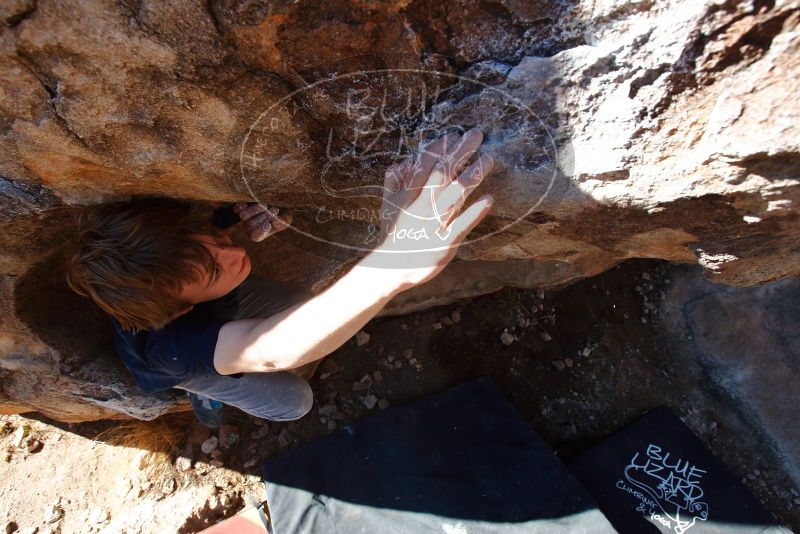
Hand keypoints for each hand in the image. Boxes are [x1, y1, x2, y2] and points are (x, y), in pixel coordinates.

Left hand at [233, 202, 292, 241]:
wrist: (278, 199)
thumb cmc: (282, 212)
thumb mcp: (286, 219)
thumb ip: (282, 222)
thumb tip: (275, 221)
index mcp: (258, 233)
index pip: (255, 236)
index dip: (260, 231)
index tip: (269, 224)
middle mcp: (249, 226)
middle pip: (250, 225)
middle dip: (263, 217)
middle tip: (275, 210)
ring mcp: (244, 216)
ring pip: (244, 216)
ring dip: (256, 210)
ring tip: (267, 204)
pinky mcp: (241, 206)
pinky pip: (236, 208)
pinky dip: (242, 206)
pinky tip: (250, 203)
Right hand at [368, 127, 493, 288]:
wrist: (389, 269)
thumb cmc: (392, 235)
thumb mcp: (387, 206)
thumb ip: (394, 182)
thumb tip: (405, 161)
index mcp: (406, 197)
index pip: (423, 167)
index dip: (437, 149)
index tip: (452, 134)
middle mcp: (419, 208)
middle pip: (441, 175)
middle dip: (459, 153)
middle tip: (476, 134)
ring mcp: (432, 226)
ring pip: (453, 197)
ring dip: (471, 176)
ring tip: (488, 159)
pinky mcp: (443, 245)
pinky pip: (460, 226)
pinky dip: (474, 213)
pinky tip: (488, 199)